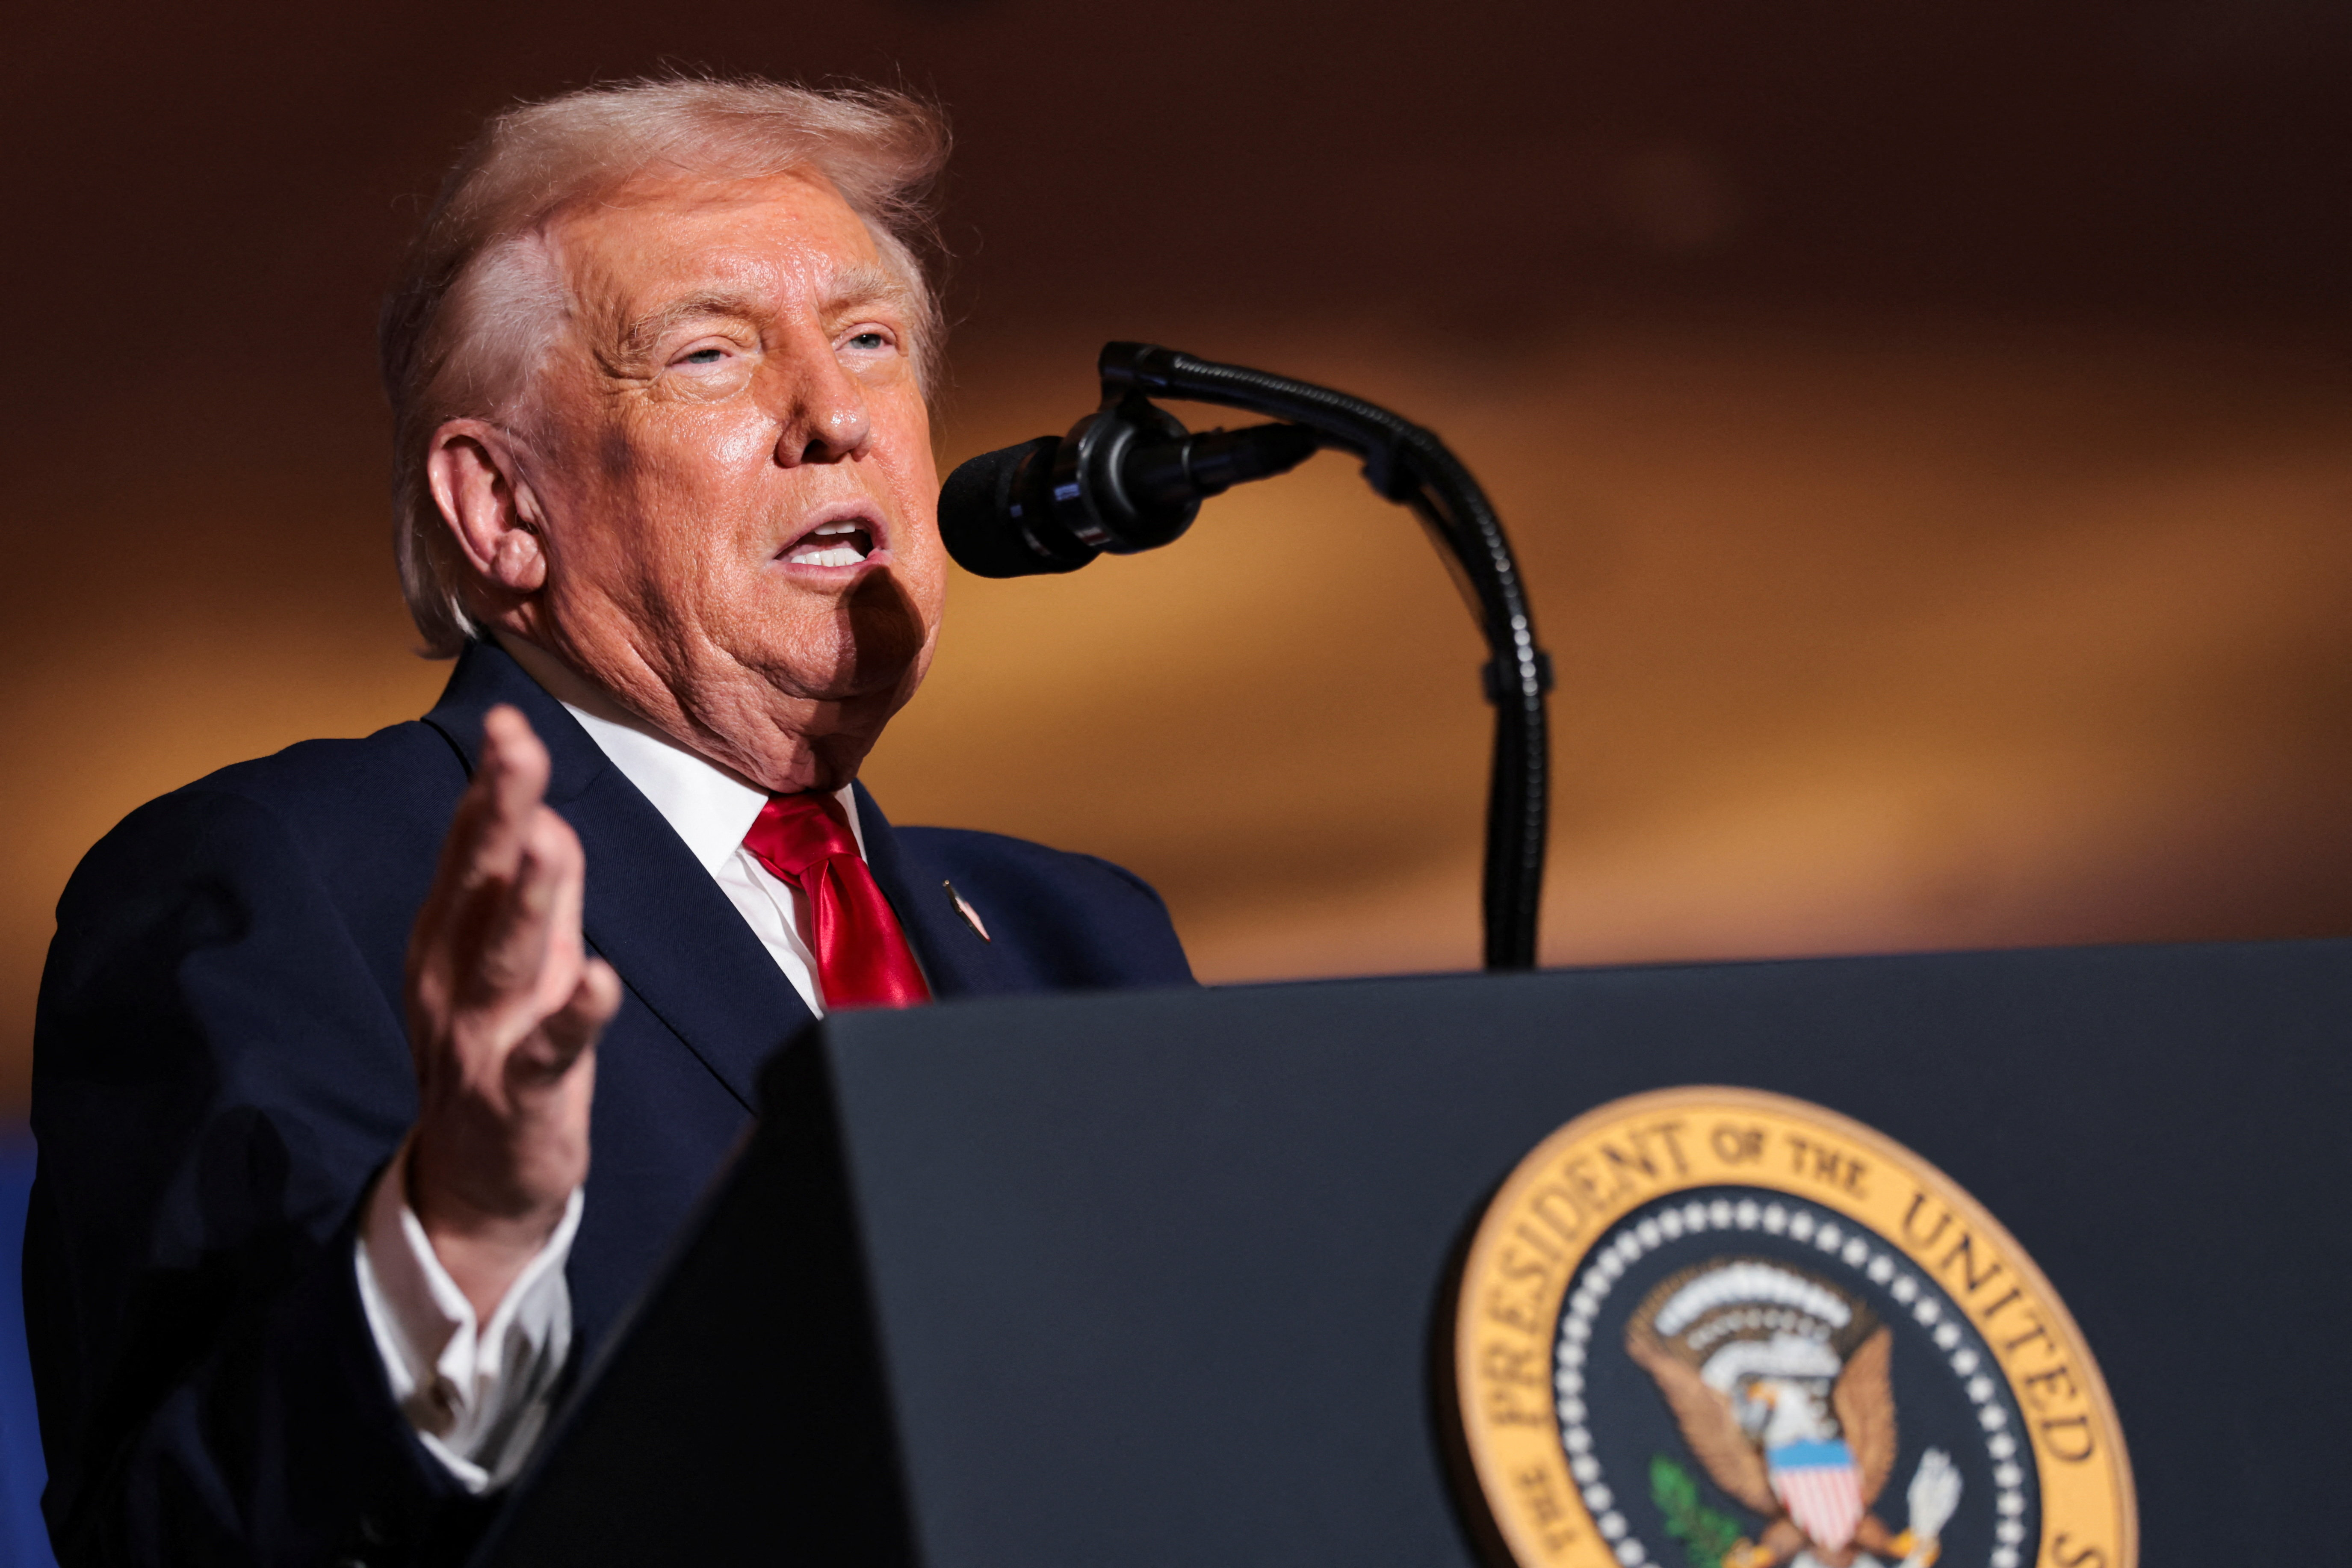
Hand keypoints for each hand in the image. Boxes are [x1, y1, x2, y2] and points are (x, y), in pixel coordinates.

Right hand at [403, 705, 619, 1322]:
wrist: (474, 1185)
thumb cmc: (501, 1051)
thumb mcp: (516, 961)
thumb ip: (533, 891)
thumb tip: (542, 810)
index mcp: (448, 939)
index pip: (470, 850)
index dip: (490, 787)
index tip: (510, 723)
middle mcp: (454, 980)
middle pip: (479, 884)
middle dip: (498, 813)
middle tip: (515, 745)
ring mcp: (483, 1038)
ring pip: (507, 957)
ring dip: (530, 898)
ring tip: (553, 840)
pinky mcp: (523, 1094)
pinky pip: (552, 1050)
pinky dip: (577, 1015)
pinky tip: (602, 979)